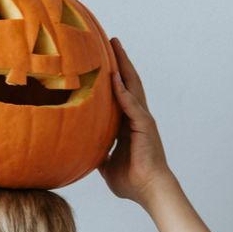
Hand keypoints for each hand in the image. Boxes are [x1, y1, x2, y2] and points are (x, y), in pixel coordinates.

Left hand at [97, 37, 171, 200]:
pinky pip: (132, 105)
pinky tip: (114, 77)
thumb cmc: (132, 182)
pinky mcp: (144, 126)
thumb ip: (99, 154)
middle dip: (120, 61)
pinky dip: (123, 91)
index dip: (114, 76)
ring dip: (123, 65)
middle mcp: (137, 117)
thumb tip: (83, 152)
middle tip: (111, 40)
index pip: (120, 94)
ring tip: (115, 45)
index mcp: (129, 125)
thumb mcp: (107, 165)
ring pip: (132, 86)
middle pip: (128, 82)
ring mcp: (142, 120)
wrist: (150, 191)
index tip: (104, 60)